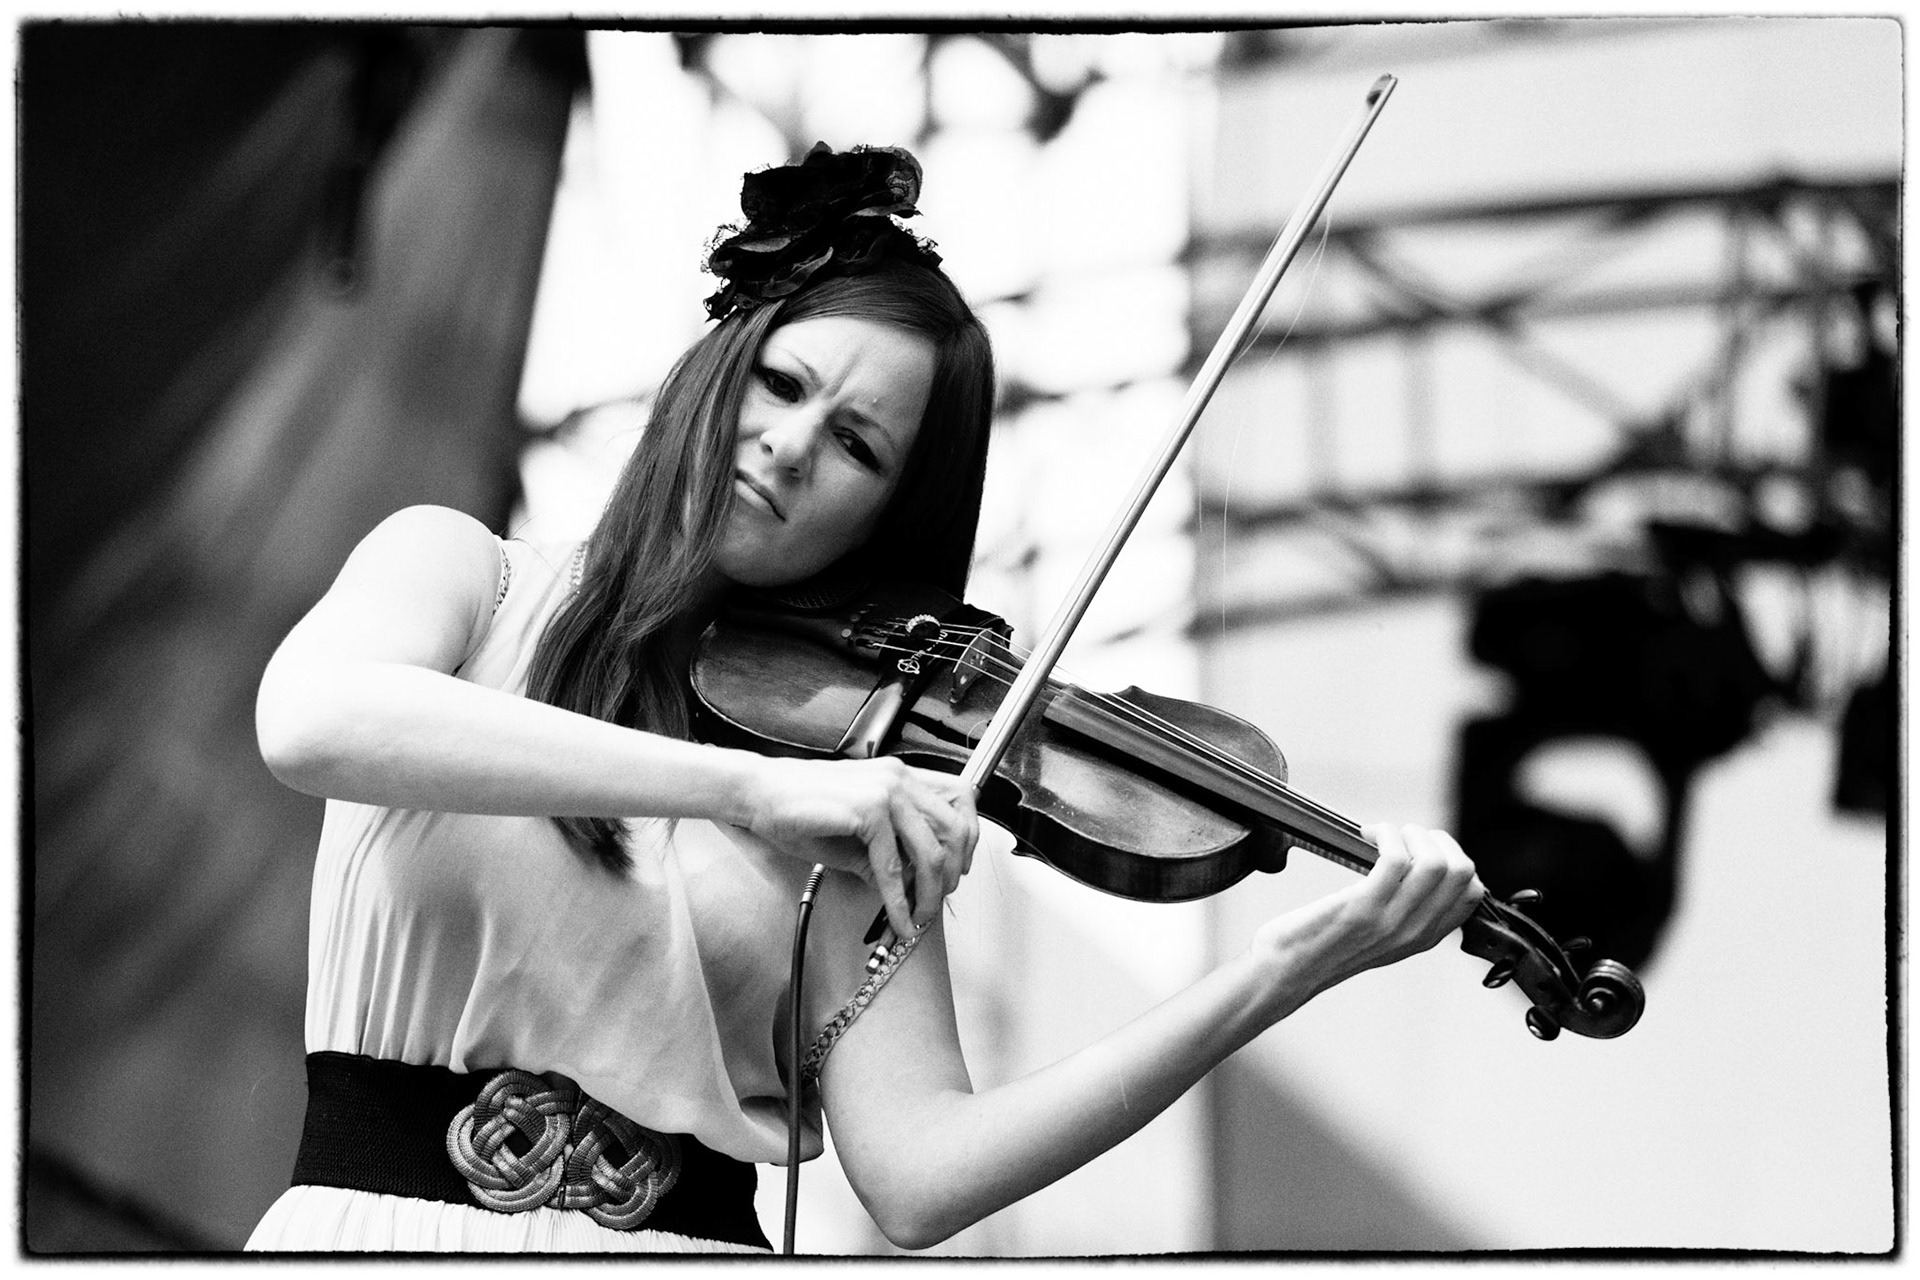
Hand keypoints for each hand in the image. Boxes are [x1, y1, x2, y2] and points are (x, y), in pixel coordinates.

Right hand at [739, 754, 978, 936]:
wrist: (760, 795)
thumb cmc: (801, 808)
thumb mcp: (857, 832)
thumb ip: (890, 851)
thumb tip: (914, 884)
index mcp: (901, 776)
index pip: (960, 800)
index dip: (967, 840)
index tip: (956, 871)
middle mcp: (899, 778)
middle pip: (955, 829)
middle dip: (952, 873)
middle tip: (937, 901)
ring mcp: (886, 791)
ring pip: (930, 851)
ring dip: (928, 893)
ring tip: (919, 917)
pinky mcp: (867, 810)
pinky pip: (892, 865)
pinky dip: (896, 899)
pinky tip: (895, 917)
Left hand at [1251, 823, 1483, 1010]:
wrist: (1287, 970)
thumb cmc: (1322, 944)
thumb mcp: (1379, 936)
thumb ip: (1405, 912)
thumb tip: (1416, 866)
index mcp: (1424, 937)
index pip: (1473, 892)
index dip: (1453, 857)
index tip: (1421, 847)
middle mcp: (1415, 932)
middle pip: (1462, 872)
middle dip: (1436, 839)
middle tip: (1404, 836)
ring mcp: (1391, 921)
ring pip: (1436, 863)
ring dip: (1412, 833)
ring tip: (1384, 835)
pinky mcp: (1362, 908)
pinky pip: (1395, 858)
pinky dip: (1386, 834)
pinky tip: (1367, 835)